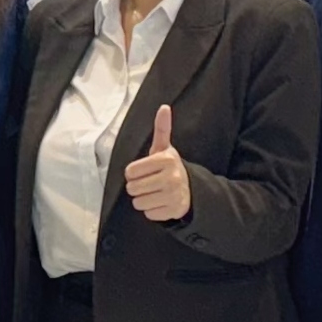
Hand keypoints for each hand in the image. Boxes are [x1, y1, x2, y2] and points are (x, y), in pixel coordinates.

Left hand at [122, 104, 194, 222]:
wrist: (192, 189)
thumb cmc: (170, 168)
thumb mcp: (165, 149)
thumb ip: (162, 129)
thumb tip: (164, 107)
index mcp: (166, 160)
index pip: (130, 171)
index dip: (133, 173)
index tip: (145, 171)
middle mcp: (172, 177)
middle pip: (132, 188)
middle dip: (138, 187)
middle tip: (150, 183)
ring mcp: (174, 195)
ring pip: (138, 203)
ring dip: (143, 200)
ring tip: (155, 193)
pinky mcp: (174, 211)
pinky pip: (148, 214)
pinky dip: (152, 210)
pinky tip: (161, 202)